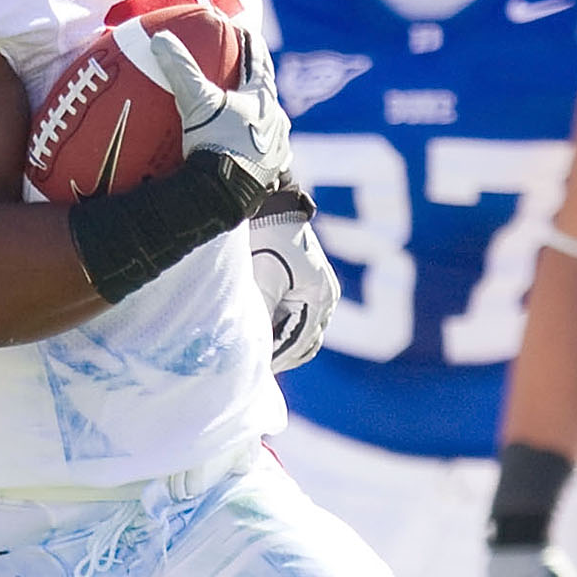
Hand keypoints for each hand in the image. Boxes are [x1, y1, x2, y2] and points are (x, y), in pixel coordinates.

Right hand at [156, 23, 292, 193]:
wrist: (226, 194)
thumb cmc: (215, 143)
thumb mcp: (195, 102)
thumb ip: (180, 68)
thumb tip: (161, 38)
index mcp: (262, 97)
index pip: (258, 59)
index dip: (248, 41)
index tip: (240, 29)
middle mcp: (276, 118)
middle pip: (266, 90)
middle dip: (254, 79)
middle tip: (241, 72)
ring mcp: (276, 146)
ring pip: (271, 122)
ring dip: (259, 115)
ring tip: (247, 115)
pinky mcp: (271, 171)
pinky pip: (267, 155)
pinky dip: (257, 149)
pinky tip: (250, 153)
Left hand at [246, 191, 335, 370]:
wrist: (271, 206)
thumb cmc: (266, 240)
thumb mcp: (261, 281)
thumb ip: (259, 316)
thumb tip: (250, 349)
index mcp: (320, 298)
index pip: (298, 343)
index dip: (274, 359)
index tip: (252, 370)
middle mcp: (326, 297)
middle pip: (304, 344)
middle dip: (279, 357)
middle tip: (251, 369)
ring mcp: (319, 292)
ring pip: (302, 334)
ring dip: (280, 346)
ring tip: (254, 356)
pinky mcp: (307, 287)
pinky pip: (297, 320)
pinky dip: (281, 332)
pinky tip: (259, 336)